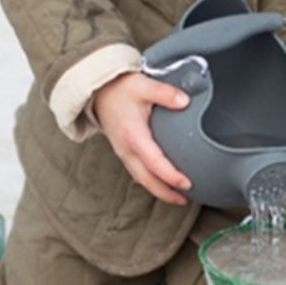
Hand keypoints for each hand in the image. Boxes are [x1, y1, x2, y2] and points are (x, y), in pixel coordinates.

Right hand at [92, 72, 192, 205]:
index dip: (171, 176)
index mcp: (133, 135)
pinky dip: (152, 181)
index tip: (187, 183)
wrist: (99, 91)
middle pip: (147, 180)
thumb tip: (184, 101)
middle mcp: (127, 149)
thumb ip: (165, 93)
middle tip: (186, 199)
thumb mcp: (143, 85)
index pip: (154, 163)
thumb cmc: (120, 89)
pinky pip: (138, 172)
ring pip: (142, 179)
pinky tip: (163, 181)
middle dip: (166, 193)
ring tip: (179, 196)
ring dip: (159, 190)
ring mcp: (123, 152)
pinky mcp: (124, 152)